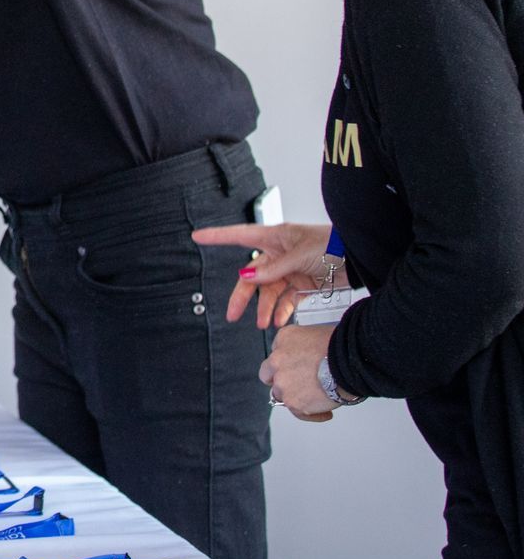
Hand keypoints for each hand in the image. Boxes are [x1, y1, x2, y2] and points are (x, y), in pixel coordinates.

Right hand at [192, 221, 342, 327]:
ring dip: (264, 308)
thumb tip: (248, 276)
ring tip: (262, 323)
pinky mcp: (303, 284)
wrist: (361, 259)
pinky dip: (281, 311)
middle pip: (252, 276)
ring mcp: (290, 270)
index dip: (217, 236)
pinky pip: (286, 300)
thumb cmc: (334, 245)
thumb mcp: (300, 254)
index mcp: (275, 238)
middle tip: (233, 313)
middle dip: (242, 296)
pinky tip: (278, 320)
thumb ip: (274, 268)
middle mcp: (279, 253)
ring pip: (268, 292)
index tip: (198, 236)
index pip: (239, 236)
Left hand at [262, 322, 337, 420]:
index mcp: (283, 339)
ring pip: (281, 394)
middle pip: (270, 375)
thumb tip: (311, 355)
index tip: (298, 368)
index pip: (278, 353)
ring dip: (296, 397)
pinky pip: (299, 413)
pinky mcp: (293, 402)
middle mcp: (276, 361)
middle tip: (299, 384)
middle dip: (281, 380)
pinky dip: (312, 414)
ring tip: (316, 399)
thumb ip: (304, 344)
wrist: (347, 362)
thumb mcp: (315, 332)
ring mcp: (283, 383)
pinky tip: (325, 412)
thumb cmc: (339, 346)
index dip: (288, 363)